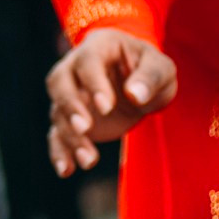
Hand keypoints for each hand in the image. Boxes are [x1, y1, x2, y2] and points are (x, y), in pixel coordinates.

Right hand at [46, 28, 177, 176]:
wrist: (137, 79)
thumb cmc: (149, 67)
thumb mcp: (161, 68)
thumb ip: (149, 77)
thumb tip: (134, 95)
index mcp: (97, 48)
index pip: (87, 63)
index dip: (93, 84)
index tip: (107, 106)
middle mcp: (73, 68)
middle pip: (59, 83)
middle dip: (69, 107)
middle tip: (85, 128)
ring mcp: (69, 94)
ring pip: (58, 112)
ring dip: (70, 136)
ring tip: (89, 161)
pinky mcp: (70, 118)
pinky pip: (57, 133)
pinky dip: (59, 151)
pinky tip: (66, 170)